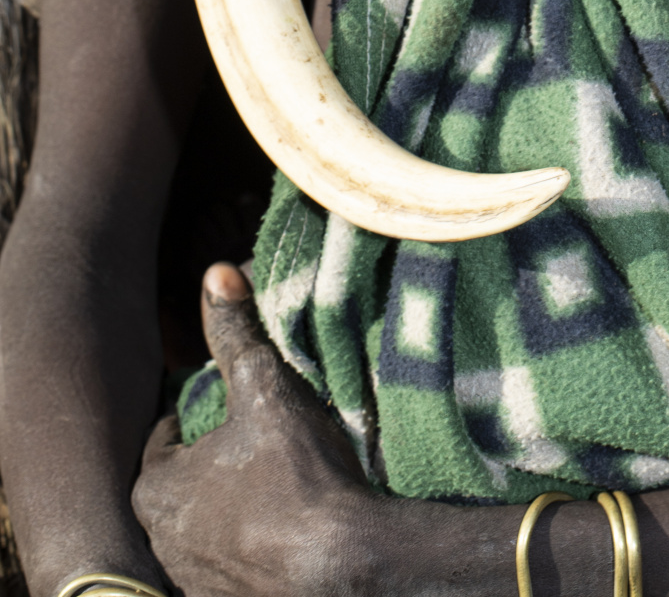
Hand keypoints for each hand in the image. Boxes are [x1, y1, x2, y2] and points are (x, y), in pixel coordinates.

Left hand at [132, 264, 374, 596]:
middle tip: (251, 447)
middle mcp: (160, 541)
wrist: (344, 566)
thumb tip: (215, 272)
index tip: (230, 409)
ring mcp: (190, 581)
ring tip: (270, 490)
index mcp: (156, 487)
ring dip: (225, 511)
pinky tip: (281, 532)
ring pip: (200, 530)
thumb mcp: (265, 390)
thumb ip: (235, 333)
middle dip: (208, 468)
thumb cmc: (297, 474)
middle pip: (179, 487)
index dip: (197, 417)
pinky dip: (245, 549)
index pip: (164, 438)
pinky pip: (224, 568)